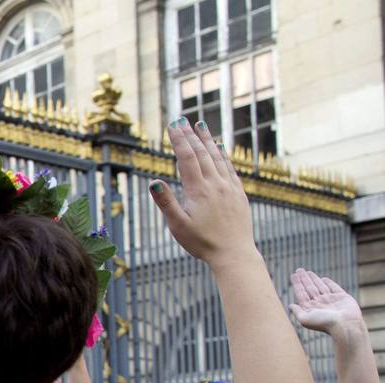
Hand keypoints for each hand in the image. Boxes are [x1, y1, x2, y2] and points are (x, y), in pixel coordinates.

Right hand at [149, 119, 253, 265]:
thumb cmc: (202, 243)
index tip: (172, 125)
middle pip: (202, 153)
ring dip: (207, 140)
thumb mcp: (178, 226)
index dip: (179, 140)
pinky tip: (220, 147)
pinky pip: (229, 167)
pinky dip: (223, 154)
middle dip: (190, 135)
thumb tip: (154, 181)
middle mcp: (216, 184)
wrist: (234, 253)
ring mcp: (229, 187)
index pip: (187, 158)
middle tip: (182, 120)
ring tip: (200, 125)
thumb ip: (166, 202)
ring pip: (217, 157)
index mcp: (199, 190)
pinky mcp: (238, 193)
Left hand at [290, 268, 362, 337]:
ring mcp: (330, 299)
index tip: (293, 275)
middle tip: (299, 270)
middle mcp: (319, 303)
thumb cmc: (324, 323)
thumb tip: (290, 305)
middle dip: (304, 279)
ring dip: (314, 279)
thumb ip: (297, 311)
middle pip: (309, 288)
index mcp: (310, 307)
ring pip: (320, 286)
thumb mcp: (305, 319)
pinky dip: (329, 283)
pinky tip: (323, 279)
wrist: (345, 324)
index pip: (301, 293)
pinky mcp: (342, 297)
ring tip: (307, 272)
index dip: (297, 284)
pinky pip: (334, 288)